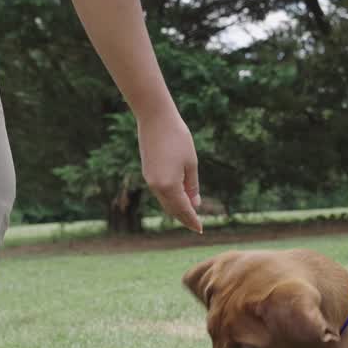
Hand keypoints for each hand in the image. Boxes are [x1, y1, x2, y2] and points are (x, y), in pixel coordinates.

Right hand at [138, 109, 201, 233]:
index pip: (183, 209)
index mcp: (169, 186)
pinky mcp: (147, 173)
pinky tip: (178, 198)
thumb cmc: (177, 137)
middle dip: (184, 218)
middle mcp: (156, 187)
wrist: (154, 118)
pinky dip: (170, 199)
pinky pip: (160, 192)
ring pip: (165, 202)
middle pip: (172, 209)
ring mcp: (149, 180)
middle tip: (195, 225)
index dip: (192, 220)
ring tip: (189, 213)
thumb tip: (195, 204)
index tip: (200, 229)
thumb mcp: (191, 163)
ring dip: (176, 209)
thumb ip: (192, 186)